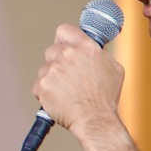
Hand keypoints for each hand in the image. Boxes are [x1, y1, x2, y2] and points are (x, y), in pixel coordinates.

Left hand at [33, 23, 126, 142]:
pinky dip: (44, 94)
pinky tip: (58, 100)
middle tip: (67, 77)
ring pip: (44, 70)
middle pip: (51, 51)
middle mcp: (68, 55)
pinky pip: (38, 86)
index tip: (63, 46)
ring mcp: (53, 70)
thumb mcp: (113, 68)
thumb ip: (98, 54)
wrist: (95, 120)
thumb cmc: (106, 97)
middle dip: (57, 63)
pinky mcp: (42, 85)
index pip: (64, 30)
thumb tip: (91, 48)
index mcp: (86, 47)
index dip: (62, 39)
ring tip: (66, 93)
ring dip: (51, 79)